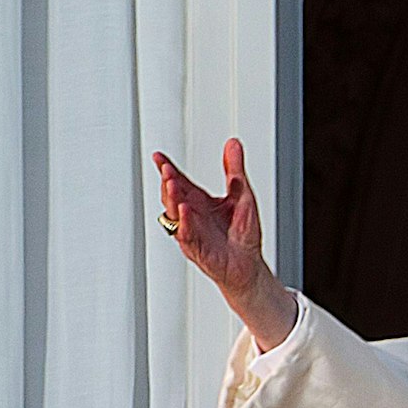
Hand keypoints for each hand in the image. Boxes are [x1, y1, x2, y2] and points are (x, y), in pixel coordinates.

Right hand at [152, 139, 295, 348]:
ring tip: (172, 184)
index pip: (179, 181)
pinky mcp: (197, 248)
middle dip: (168, 181)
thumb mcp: (242, 193)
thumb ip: (234, 169)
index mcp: (199, 201)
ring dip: (172, 199)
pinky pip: (187, 234)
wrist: (248, 264)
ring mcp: (192, 231)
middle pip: (173, 195)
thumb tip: (232, 144)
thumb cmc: (242, 232)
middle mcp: (192, 215)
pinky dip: (185, 222)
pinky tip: (185, 210)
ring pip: (174, 214)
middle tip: (166, 168)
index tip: (158, 156)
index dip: (167, 169)